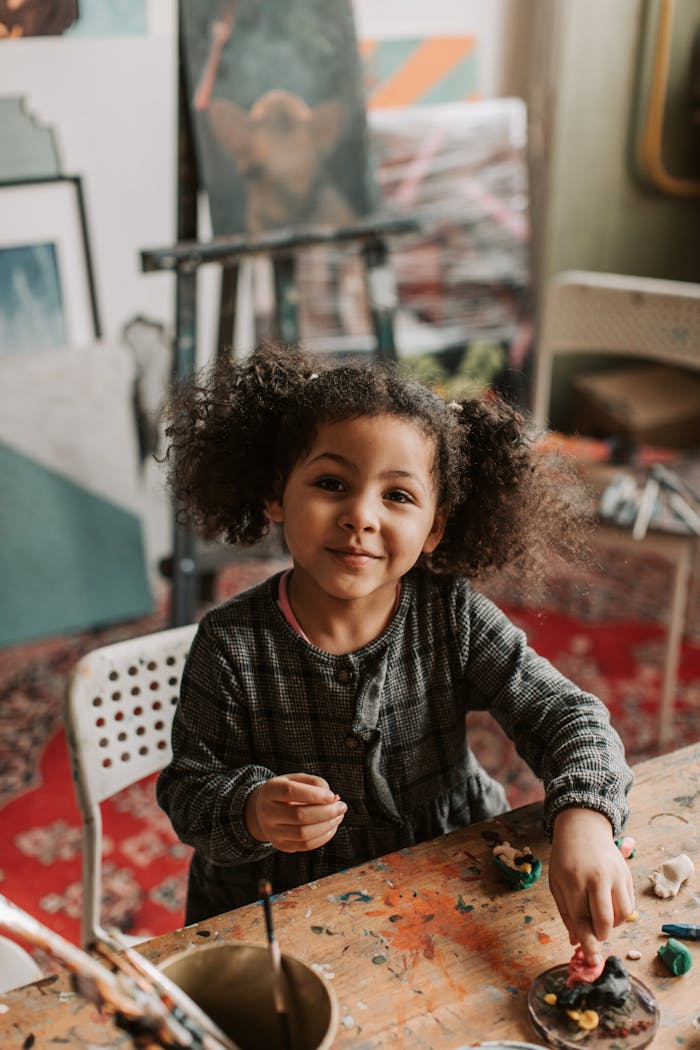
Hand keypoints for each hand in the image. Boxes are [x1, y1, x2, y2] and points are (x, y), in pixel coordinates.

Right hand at [245, 772, 346, 852]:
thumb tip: (333, 798)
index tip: (332, 796)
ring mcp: (273, 832)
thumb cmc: (286, 792)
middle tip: (342, 807)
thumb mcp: (296, 780)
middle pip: (298, 815)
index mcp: (270, 791)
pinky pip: (306, 845)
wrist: (264, 811)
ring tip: (339, 816)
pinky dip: (323, 836)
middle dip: (326, 812)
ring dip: (327, 825)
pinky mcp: (282, 845)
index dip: (313, 794)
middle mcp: (267, 813)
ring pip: (303, 833)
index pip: (290, 792)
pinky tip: (332, 826)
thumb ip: (314, 784)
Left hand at [549, 808, 634, 965]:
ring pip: (622, 916)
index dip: (586, 942)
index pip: (581, 918)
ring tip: (600, 915)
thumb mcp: (557, 882)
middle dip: (600, 935)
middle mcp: (597, 877)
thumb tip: (577, 941)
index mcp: (573, 879)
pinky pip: (629, 905)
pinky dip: (621, 914)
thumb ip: (567, 912)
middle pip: (604, 920)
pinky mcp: (627, 874)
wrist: (583, 828)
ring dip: (612, 925)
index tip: (590, 960)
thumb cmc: (566, 857)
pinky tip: (609, 906)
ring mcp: (615, 875)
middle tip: (593, 933)